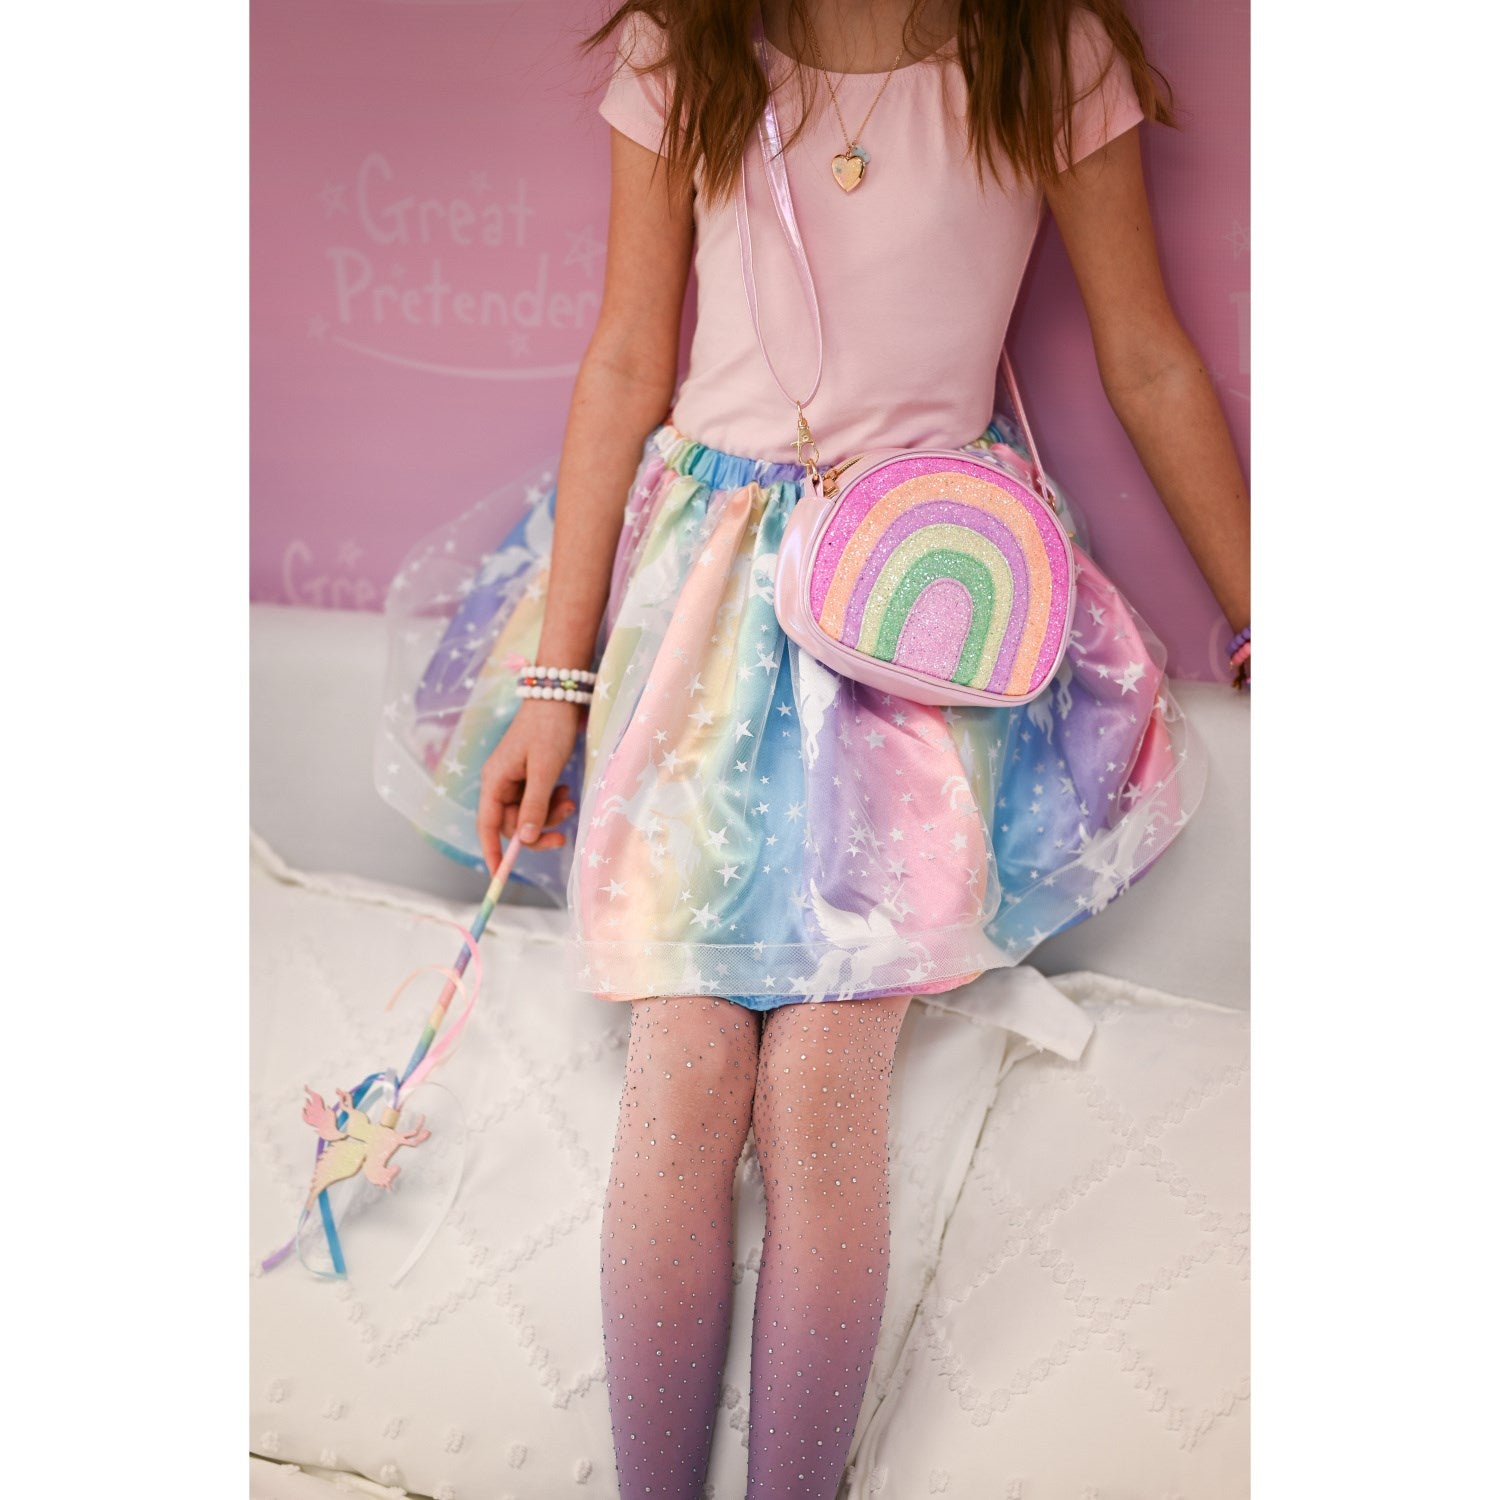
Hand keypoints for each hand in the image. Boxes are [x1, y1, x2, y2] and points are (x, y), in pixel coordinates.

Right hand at [476, 698, 584, 873]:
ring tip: (569, 799)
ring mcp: (515, 779)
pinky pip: (538, 800)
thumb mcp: (544, 771)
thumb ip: (534, 806)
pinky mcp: (530, 775)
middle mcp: (500, 783)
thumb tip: (524, 839)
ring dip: (550, 814)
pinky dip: (552, 801)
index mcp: (494, 781)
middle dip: (538, 830)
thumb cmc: (549, 729)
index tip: (500, 877)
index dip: (493, 852)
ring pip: (529, 814)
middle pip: (513, 824)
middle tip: (564, 834)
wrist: (559, 696)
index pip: (487, 826)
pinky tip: (566, 790)